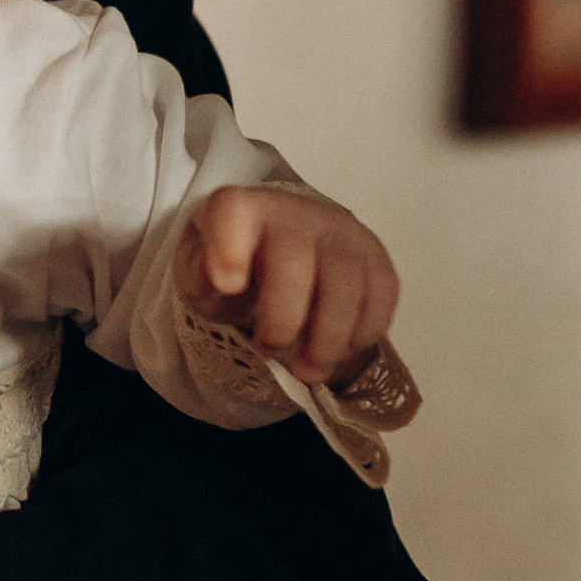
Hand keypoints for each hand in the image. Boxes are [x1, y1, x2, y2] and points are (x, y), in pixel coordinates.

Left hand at [174, 186, 398, 385]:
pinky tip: (339, 353)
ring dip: (327, 339)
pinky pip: (382, 293)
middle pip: (296, 260)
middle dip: (283, 319)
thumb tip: (219, 279)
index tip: (227, 285)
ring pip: (346, 282)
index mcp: (238, 209)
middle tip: (268, 351)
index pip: (234, 212)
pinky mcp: (374, 256)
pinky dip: (363, 333)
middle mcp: (294, 211)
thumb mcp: (198, 272)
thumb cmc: (233, 266)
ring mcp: (340, 231)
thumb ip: (199, 274)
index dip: (230, 247)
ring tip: (307, 371)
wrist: (275, 251)